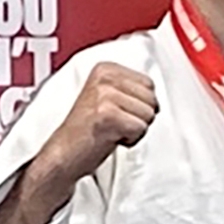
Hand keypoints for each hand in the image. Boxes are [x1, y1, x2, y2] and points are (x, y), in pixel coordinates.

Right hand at [34, 62, 157, 190]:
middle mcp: (104, 78)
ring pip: (148, 115)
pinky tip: (111, 138)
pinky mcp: (108, 116)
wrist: (64, 153)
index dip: (140, 105)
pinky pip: (140, 129)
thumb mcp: (108, 98)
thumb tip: (158, 99)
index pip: (149, 84)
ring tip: (112, 130)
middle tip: (115, 123)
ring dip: (134, 129)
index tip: (118, 111)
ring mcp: (105, 96)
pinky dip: (130, 140)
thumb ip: (131, 90)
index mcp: (105, 69)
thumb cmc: (88, 130)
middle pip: (151, 99)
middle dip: (139, 117)